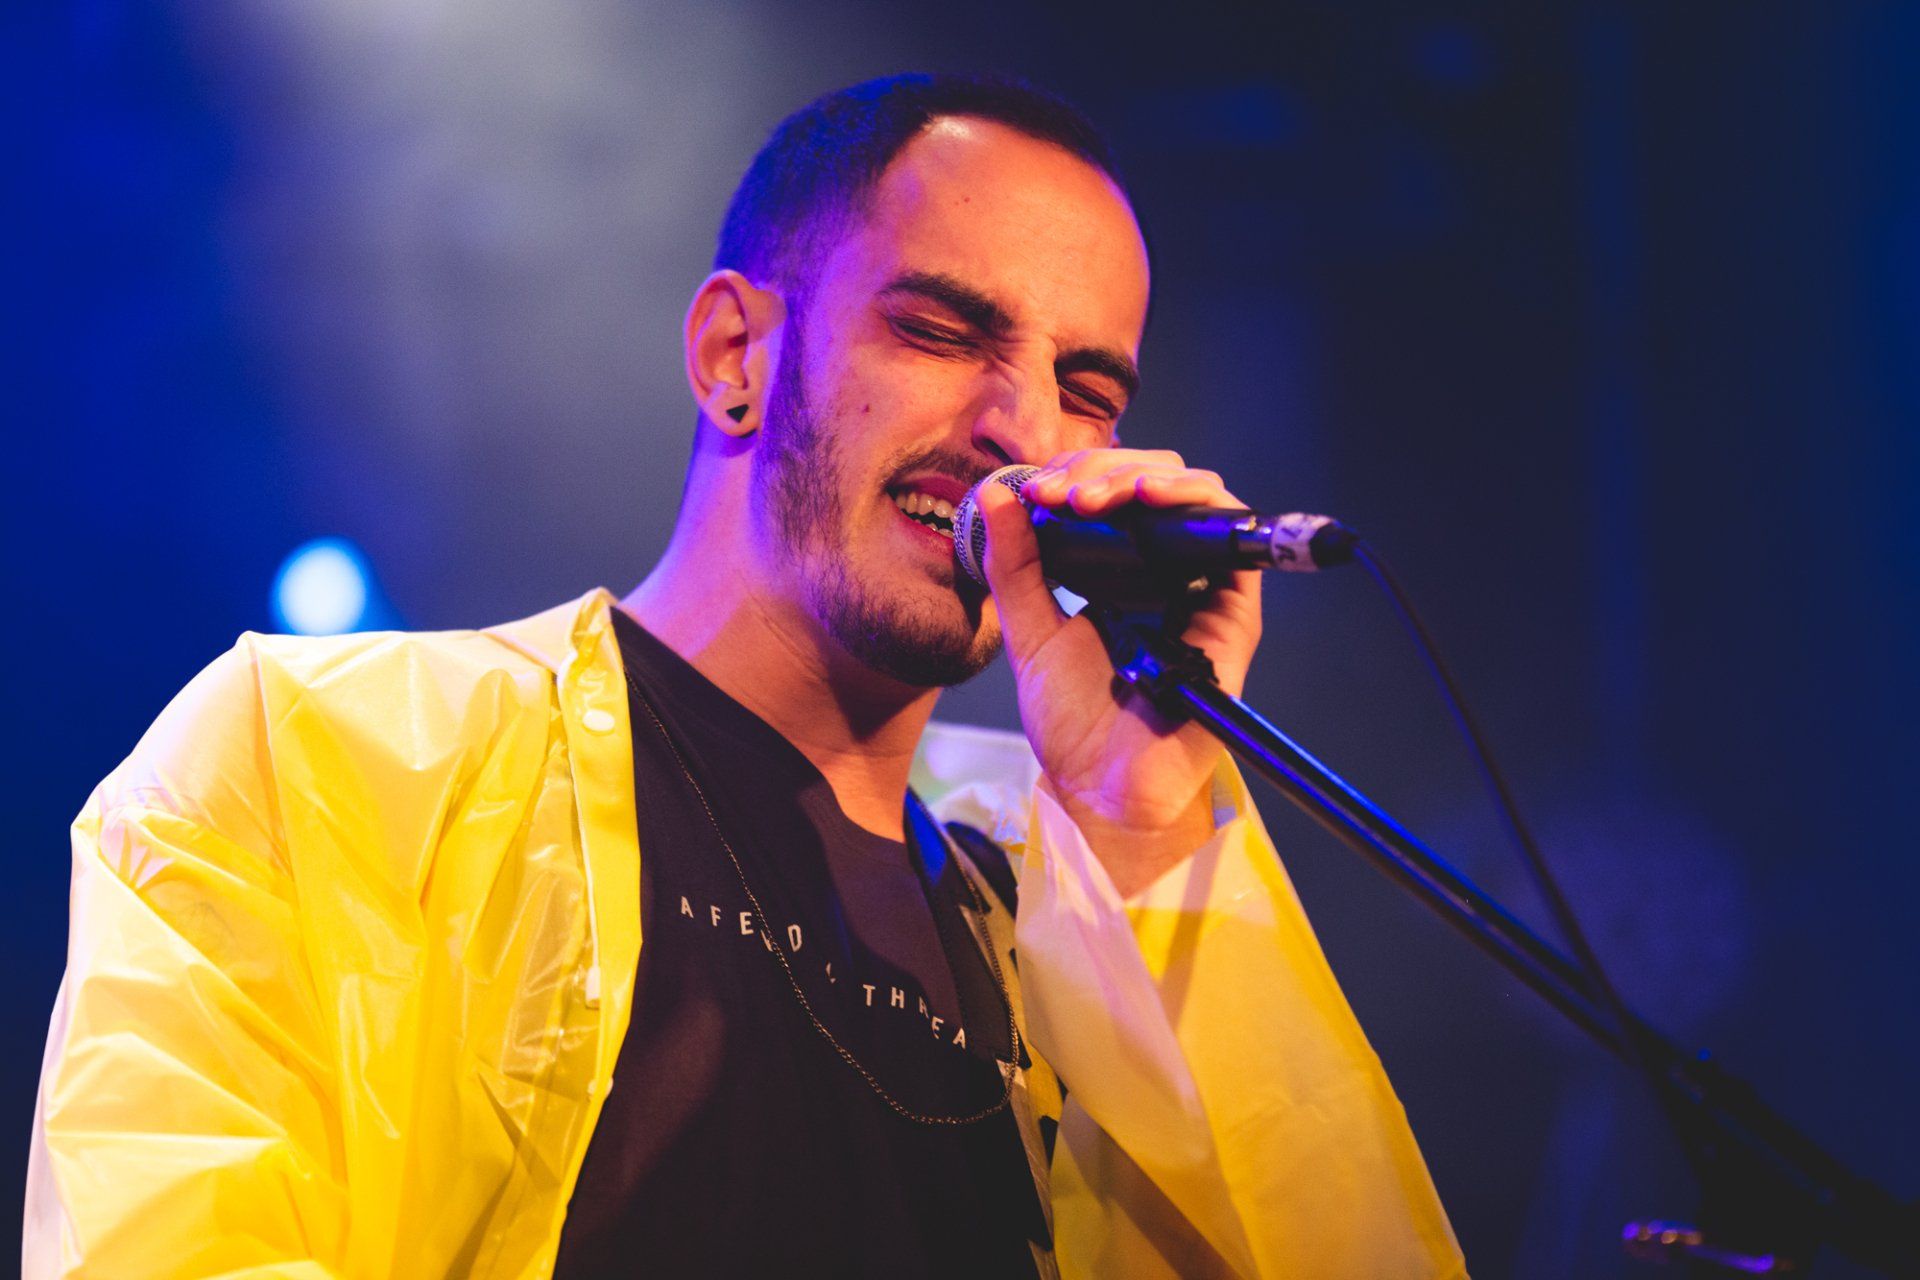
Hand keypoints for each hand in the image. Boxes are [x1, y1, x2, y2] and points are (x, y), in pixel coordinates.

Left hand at [978, 449, 1262, 895]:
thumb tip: (998, 490)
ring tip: (1093, 493)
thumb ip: (1014, 564)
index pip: (1115, 492)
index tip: (1035, 486)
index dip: (1080, 473)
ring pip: (1197, 497)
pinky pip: (1231, 540)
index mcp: (1120, 569)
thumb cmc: (1070, 719)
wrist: (1099, 785)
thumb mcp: (1027, 630)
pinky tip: (1147, 501)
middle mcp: (1167, 572)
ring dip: (1144, 477)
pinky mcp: (1233, 612)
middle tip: (1061, 489)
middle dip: (1106, 468)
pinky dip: (1193, 504)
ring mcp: (1202, 590)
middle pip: (1156, 482)